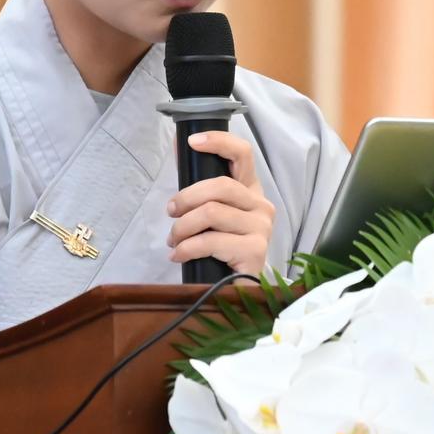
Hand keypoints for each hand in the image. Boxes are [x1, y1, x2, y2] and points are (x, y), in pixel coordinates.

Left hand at [166, 131, 275, 275]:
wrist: (235, 291)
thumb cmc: (220, 249)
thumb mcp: (210, 215)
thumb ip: (199, 185)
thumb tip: (178, 143)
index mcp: (251, 191)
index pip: (242, 153)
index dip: (218, 142)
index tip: (191, 142)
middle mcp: (262, 205)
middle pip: (220, 185)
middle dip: (186, 198)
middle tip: (170, 212)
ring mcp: (262, 228)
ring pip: (211, 213)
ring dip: (182, 227)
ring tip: (173, 240)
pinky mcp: (255, 251)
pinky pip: (211, 241)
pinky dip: (186, 248)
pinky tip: (178, 255)